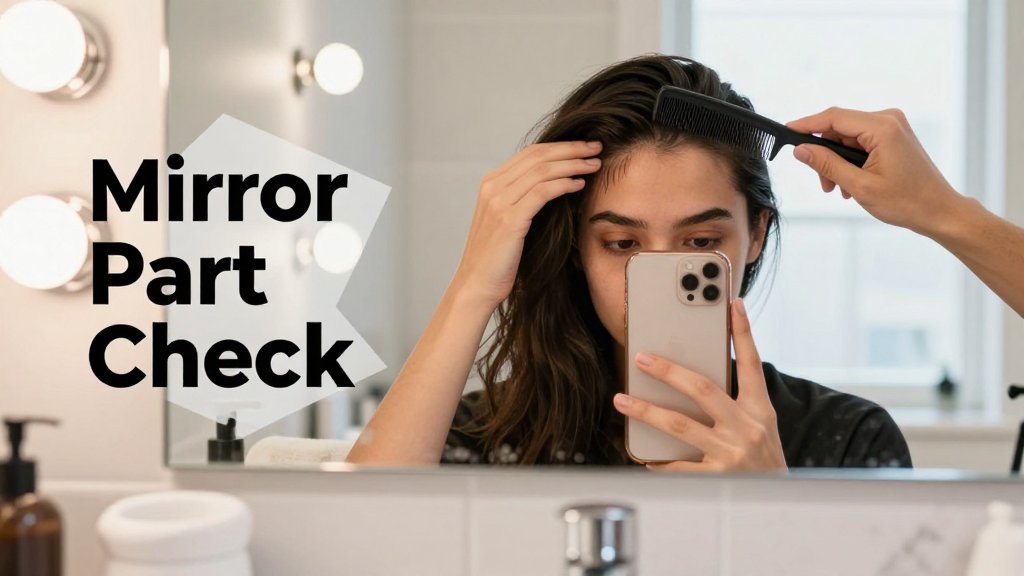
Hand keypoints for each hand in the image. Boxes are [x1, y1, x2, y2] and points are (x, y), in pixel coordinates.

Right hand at [451, 141, 602, 308]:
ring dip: (573, 164)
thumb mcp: (506, 220)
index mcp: (491, 184)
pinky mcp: (509, 220)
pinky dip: (564, 184)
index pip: (530, 153)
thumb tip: (554, 185)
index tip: (584, 147)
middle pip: (538, 156)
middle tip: (596, 147)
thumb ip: (521, 199)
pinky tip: (580, 184)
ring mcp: (498, 202)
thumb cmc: (497, 258)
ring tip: (594, 164)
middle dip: (571, 149)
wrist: (477, 285)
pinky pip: (542, 192)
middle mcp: (492, 187)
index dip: (560, 146)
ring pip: (542, 170)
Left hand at [612, 299, 786, 471]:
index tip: (732, 304)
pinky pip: (678, 465)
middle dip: (669, 371)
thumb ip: (736, 402)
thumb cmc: (762, 460)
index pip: (752, 363)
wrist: (776, 503)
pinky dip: (658, 460)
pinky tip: (642, 455)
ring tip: (623, 401)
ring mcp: (731, 453)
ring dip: (646, 410)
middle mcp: (747, 428)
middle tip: (642, 358)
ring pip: (679, 425)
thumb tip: (694, 377)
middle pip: (702, 389)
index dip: (743, 332)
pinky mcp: (716, 477)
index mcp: (760, 410)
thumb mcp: (761, 426)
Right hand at [786, 107, 962, 237]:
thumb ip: (827, 165)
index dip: (807, 124)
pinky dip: (850, 160)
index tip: (786, 131)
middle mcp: (888, 120)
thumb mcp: (859, 186)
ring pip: (848, 137)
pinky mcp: (893, 136)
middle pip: (839, 127)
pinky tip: (850, 183)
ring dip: (836, 161)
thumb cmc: (907, 202)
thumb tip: (801, 150)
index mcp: (882, 128)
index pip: (834, 118)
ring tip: (838, 188)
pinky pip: (860, 142)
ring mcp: (892, 127)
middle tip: (821, 181)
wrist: (939, 211)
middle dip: (824, 153)